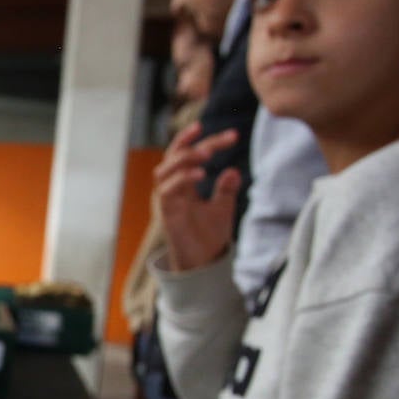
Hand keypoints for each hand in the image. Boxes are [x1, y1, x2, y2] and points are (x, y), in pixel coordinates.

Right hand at [153, 121, 241, 272]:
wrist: (203, 263)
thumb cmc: (209, 236)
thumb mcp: (223, 207)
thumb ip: (226, 189)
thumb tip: (234, 171)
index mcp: (182, 184)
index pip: (188, 154)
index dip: (206, 140)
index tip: (233, 135)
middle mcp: (170, 188)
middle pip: (174, 155)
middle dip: (194, 142)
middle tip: (226, 139)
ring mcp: (166, 200)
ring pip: (164, 169)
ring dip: (184, 157)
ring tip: (207, 153)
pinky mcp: (166, 212)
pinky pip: (167, 189)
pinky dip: (182, 178)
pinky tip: (201, 174)